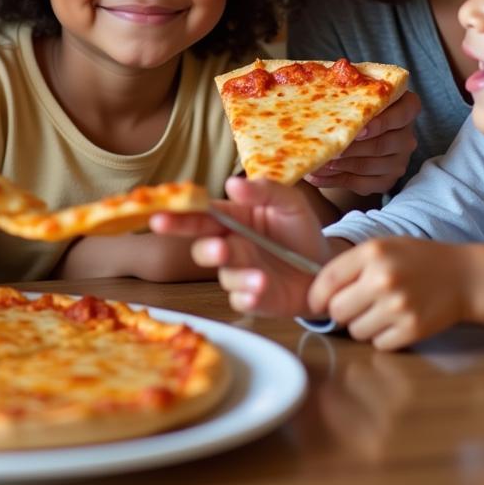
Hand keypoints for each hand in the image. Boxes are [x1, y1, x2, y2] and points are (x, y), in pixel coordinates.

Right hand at [152, 176, 333, 316]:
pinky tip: (261, 291)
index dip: (179, 216)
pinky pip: (241, 300)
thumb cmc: (299, 229)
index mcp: (233, 218)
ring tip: (262, 277)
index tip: (159, 216)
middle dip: (207, 250)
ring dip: (240, 276)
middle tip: (220, 249)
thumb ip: (264, 190)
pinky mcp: (252, 298)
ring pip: (225, 276)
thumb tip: (233, 184)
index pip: (201, 215)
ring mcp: (239, 273)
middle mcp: (230, 245)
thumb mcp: (289, 202)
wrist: (324, 266)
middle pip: (203, 249)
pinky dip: (249, 297)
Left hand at [305, 90, 419, 194]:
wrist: (358, 136)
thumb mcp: (359, 95)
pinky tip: (315, 176)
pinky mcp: (387, 181)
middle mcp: (407, 136)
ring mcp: (399, 161)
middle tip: (328, 147)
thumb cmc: (356, 108)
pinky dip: (335, 180)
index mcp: (406, 107)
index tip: (358, 129)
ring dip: (340, 164)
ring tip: (317, 160)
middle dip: (352, 147)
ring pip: (369, 165)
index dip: (382, 122)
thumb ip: (351, 89)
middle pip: (382, 144)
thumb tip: (320, 84)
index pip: (405, 113)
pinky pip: (361, 184)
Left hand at [308, 237, 470, 349]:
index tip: (317, 303)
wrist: (463, 276)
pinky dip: (382, 337)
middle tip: (355, 306)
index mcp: (371, 253)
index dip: (316, 296)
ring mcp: (398, 306)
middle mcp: (382, 279)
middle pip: (337, 310)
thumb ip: (351, 264)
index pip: (327, 280)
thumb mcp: (382, 247)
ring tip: (379, 312)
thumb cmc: (416, 259)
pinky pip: (379, 344)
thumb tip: (316, 292)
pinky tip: (395, 322)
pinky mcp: (412, 329)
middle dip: (341, 312)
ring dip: (362, 326)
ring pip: (356, 331)